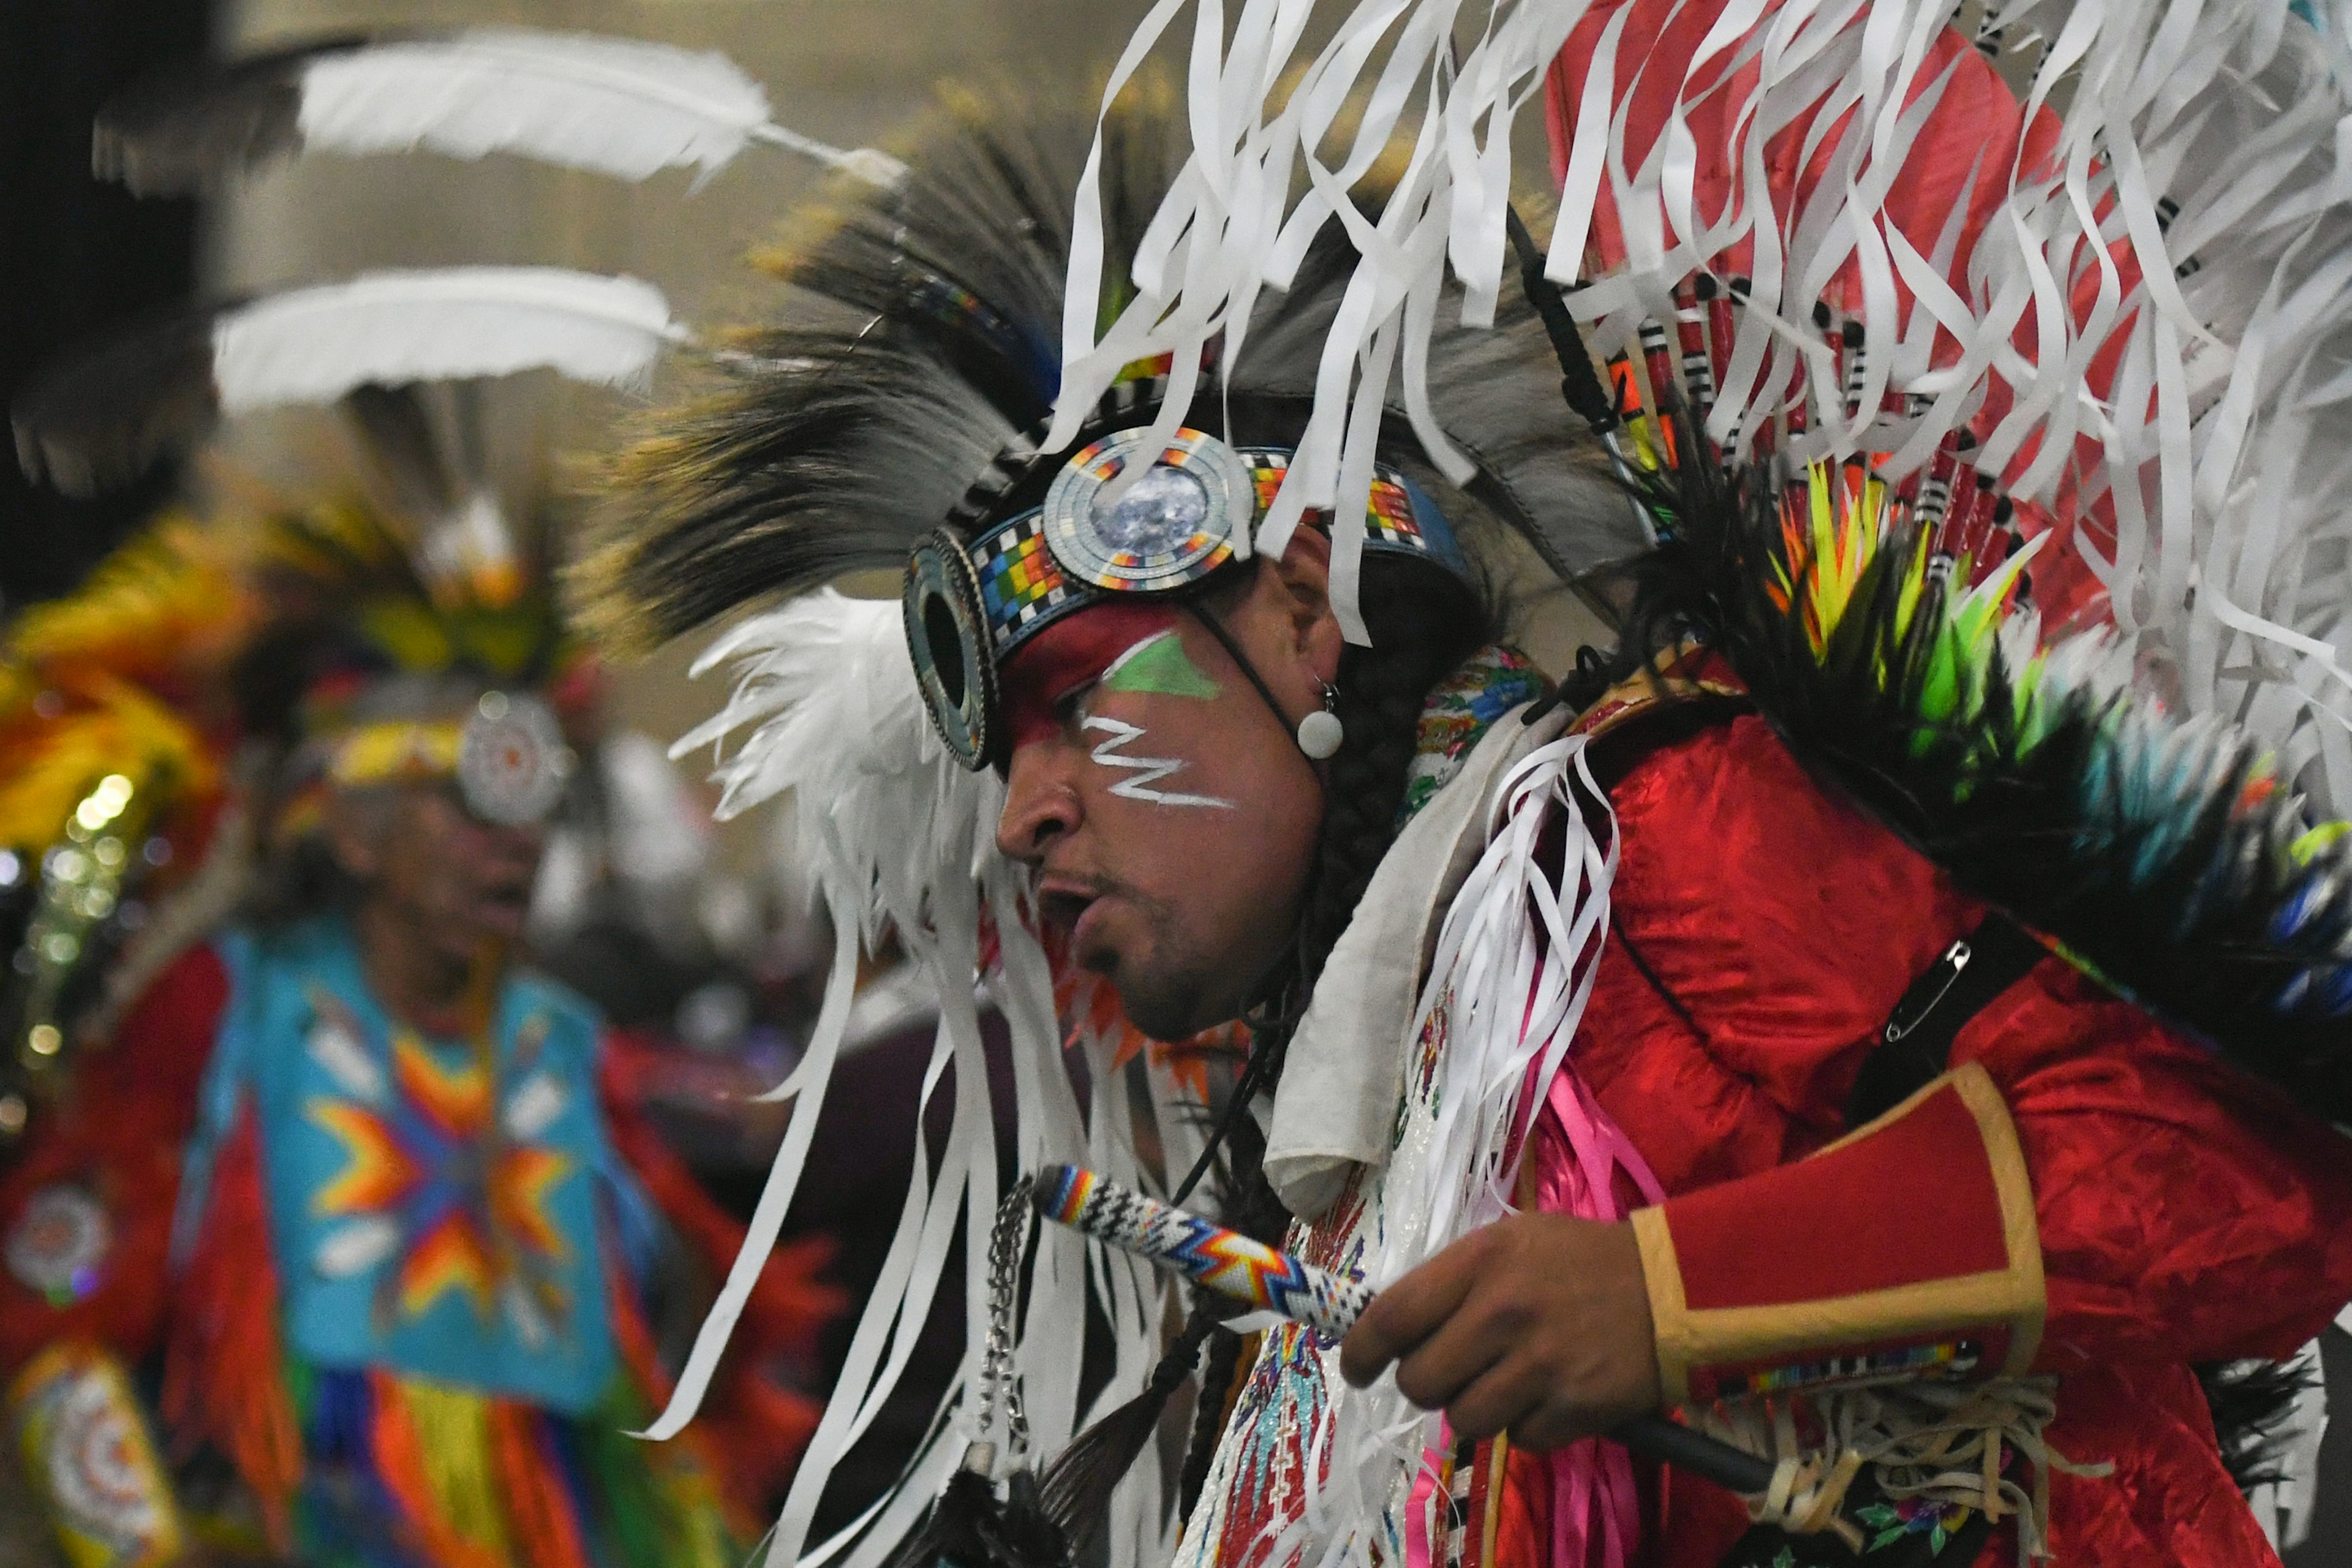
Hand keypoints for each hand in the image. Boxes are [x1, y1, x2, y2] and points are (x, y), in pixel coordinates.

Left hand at [1338, 1212, 1660, 1449]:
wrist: (1672, 1287)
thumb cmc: (1580, 1260)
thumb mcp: (1511, 1241)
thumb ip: (1453, 1279)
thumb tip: (1392, 1326)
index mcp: (1480, 1261)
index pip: (1392, 1316)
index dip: (1361, 1351)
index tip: (1356, 1370)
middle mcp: (1502, 1312)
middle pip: (1420, 1379)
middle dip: (1426, 1383)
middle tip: (1450, 1372)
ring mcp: (1540, 1364)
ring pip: (1462, 1420)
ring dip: (1475, 1409)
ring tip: (1503, 1383)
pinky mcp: (1574, 1407)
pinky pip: (1518, 1440)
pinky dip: (1525, 1427)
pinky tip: (1546, 1397)